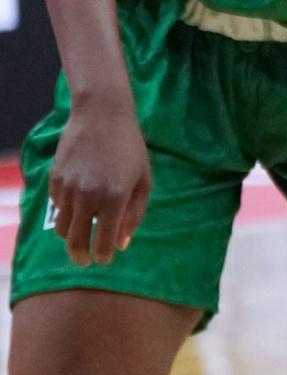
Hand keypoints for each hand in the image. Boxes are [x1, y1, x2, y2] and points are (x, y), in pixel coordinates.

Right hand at [48, 86, 151, 266]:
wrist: (102, 114)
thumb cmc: (130, 147)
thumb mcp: (143, 180)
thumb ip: (134, 214)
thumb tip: (121, 244)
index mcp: (114, 198)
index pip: (102, 244)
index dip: (103, 257)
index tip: (105, 258)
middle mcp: (88, 197)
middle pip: (76, 243)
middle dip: (81, 257)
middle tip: (85, 260)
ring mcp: (68, 188)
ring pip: (62, 229)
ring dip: (71, 236)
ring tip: (82, 232)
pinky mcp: (55, 180)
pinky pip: (56, 207)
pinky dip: (65, 212)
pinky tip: (77, 202)